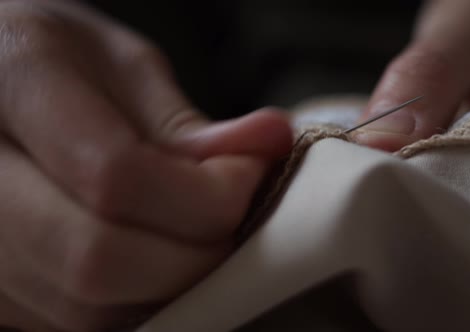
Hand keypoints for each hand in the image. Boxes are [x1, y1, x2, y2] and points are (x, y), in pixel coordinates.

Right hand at [0, 1, 291, 330]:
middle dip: (194, 255)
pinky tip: (155, 260)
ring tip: (194, 236)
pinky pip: (72, 324)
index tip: (248, 176)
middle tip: (229, 218)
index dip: (204, 195)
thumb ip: (185, 124)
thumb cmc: (59, 65)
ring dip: (169, 286)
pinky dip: (134, 303)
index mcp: (11, 82)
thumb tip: (271, 144)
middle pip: (96, 260)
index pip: (116, 176)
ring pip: (85, 310)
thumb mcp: (121, 67)